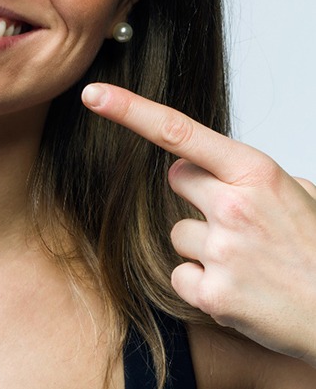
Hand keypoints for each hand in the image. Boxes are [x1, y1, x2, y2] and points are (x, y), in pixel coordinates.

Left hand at [82, 82, 315, 365]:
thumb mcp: (299, 194)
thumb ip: (249, 175)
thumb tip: (211, 167)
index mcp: (255, 172)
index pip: (177, 132)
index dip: (129, 110)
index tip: (94, 94)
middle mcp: (234, 206)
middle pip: (176, 178)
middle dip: (197, 192)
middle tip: (239, 218)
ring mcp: (223, 251)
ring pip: (178, 233)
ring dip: (204, 246)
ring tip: (249, 263)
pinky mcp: (214, 294)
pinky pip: (181, 274)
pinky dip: (203, 284)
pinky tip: (239, 290)